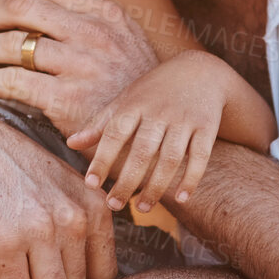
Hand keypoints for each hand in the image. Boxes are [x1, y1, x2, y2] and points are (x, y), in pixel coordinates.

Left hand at [0, 0, 159, 138]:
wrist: (156, 135)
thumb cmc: (133, 90)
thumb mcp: (125, 42)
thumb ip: (89, 22)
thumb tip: (38, 6)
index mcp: (105, 13)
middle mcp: (93, 33)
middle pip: (19, 7)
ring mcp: (80, 66)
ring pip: (10, 44)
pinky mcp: (66, 100)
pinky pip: (12, 82)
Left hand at [70, 51, 229, 213]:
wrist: (200, 71)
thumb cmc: (154, 91)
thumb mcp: (126, 100)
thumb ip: (101, 123)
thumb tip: (71, 144)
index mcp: (135, 105)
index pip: (115, 134)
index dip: (102, 159)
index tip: (91, 183)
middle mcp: (159, 112)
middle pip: (142, 152)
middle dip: (127, 181)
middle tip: (113, 205)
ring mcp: (185, 120)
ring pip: (170, 159)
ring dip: (156, 187)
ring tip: (141, 207)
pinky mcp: (207, 127)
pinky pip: (200, 157)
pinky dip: (191, 179)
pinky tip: (181, 198)